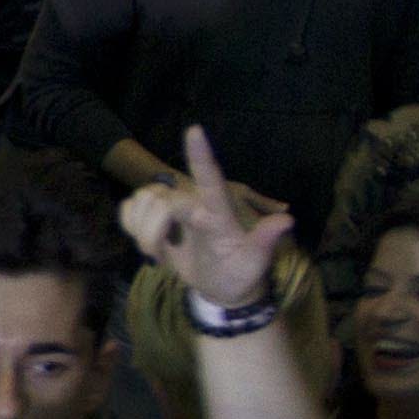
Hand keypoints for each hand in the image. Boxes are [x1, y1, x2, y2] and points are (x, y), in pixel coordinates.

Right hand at [115, 124, 296, 313]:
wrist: (221, 289)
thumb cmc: (241, 273)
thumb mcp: (255, 262)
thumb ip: (265, 241)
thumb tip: (288, 220)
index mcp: (218, 214)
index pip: (211, 181)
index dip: (201, 156)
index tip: (195, 129)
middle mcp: (195, 205)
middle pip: (163, 200)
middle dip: (154, 230)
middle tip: (159, 257)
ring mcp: (173, 211)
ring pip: (144, 200)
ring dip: (142, 231)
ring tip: (156, 252)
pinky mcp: (155, 218)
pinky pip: (130, 209)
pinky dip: (131, 225)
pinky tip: (146, 243)